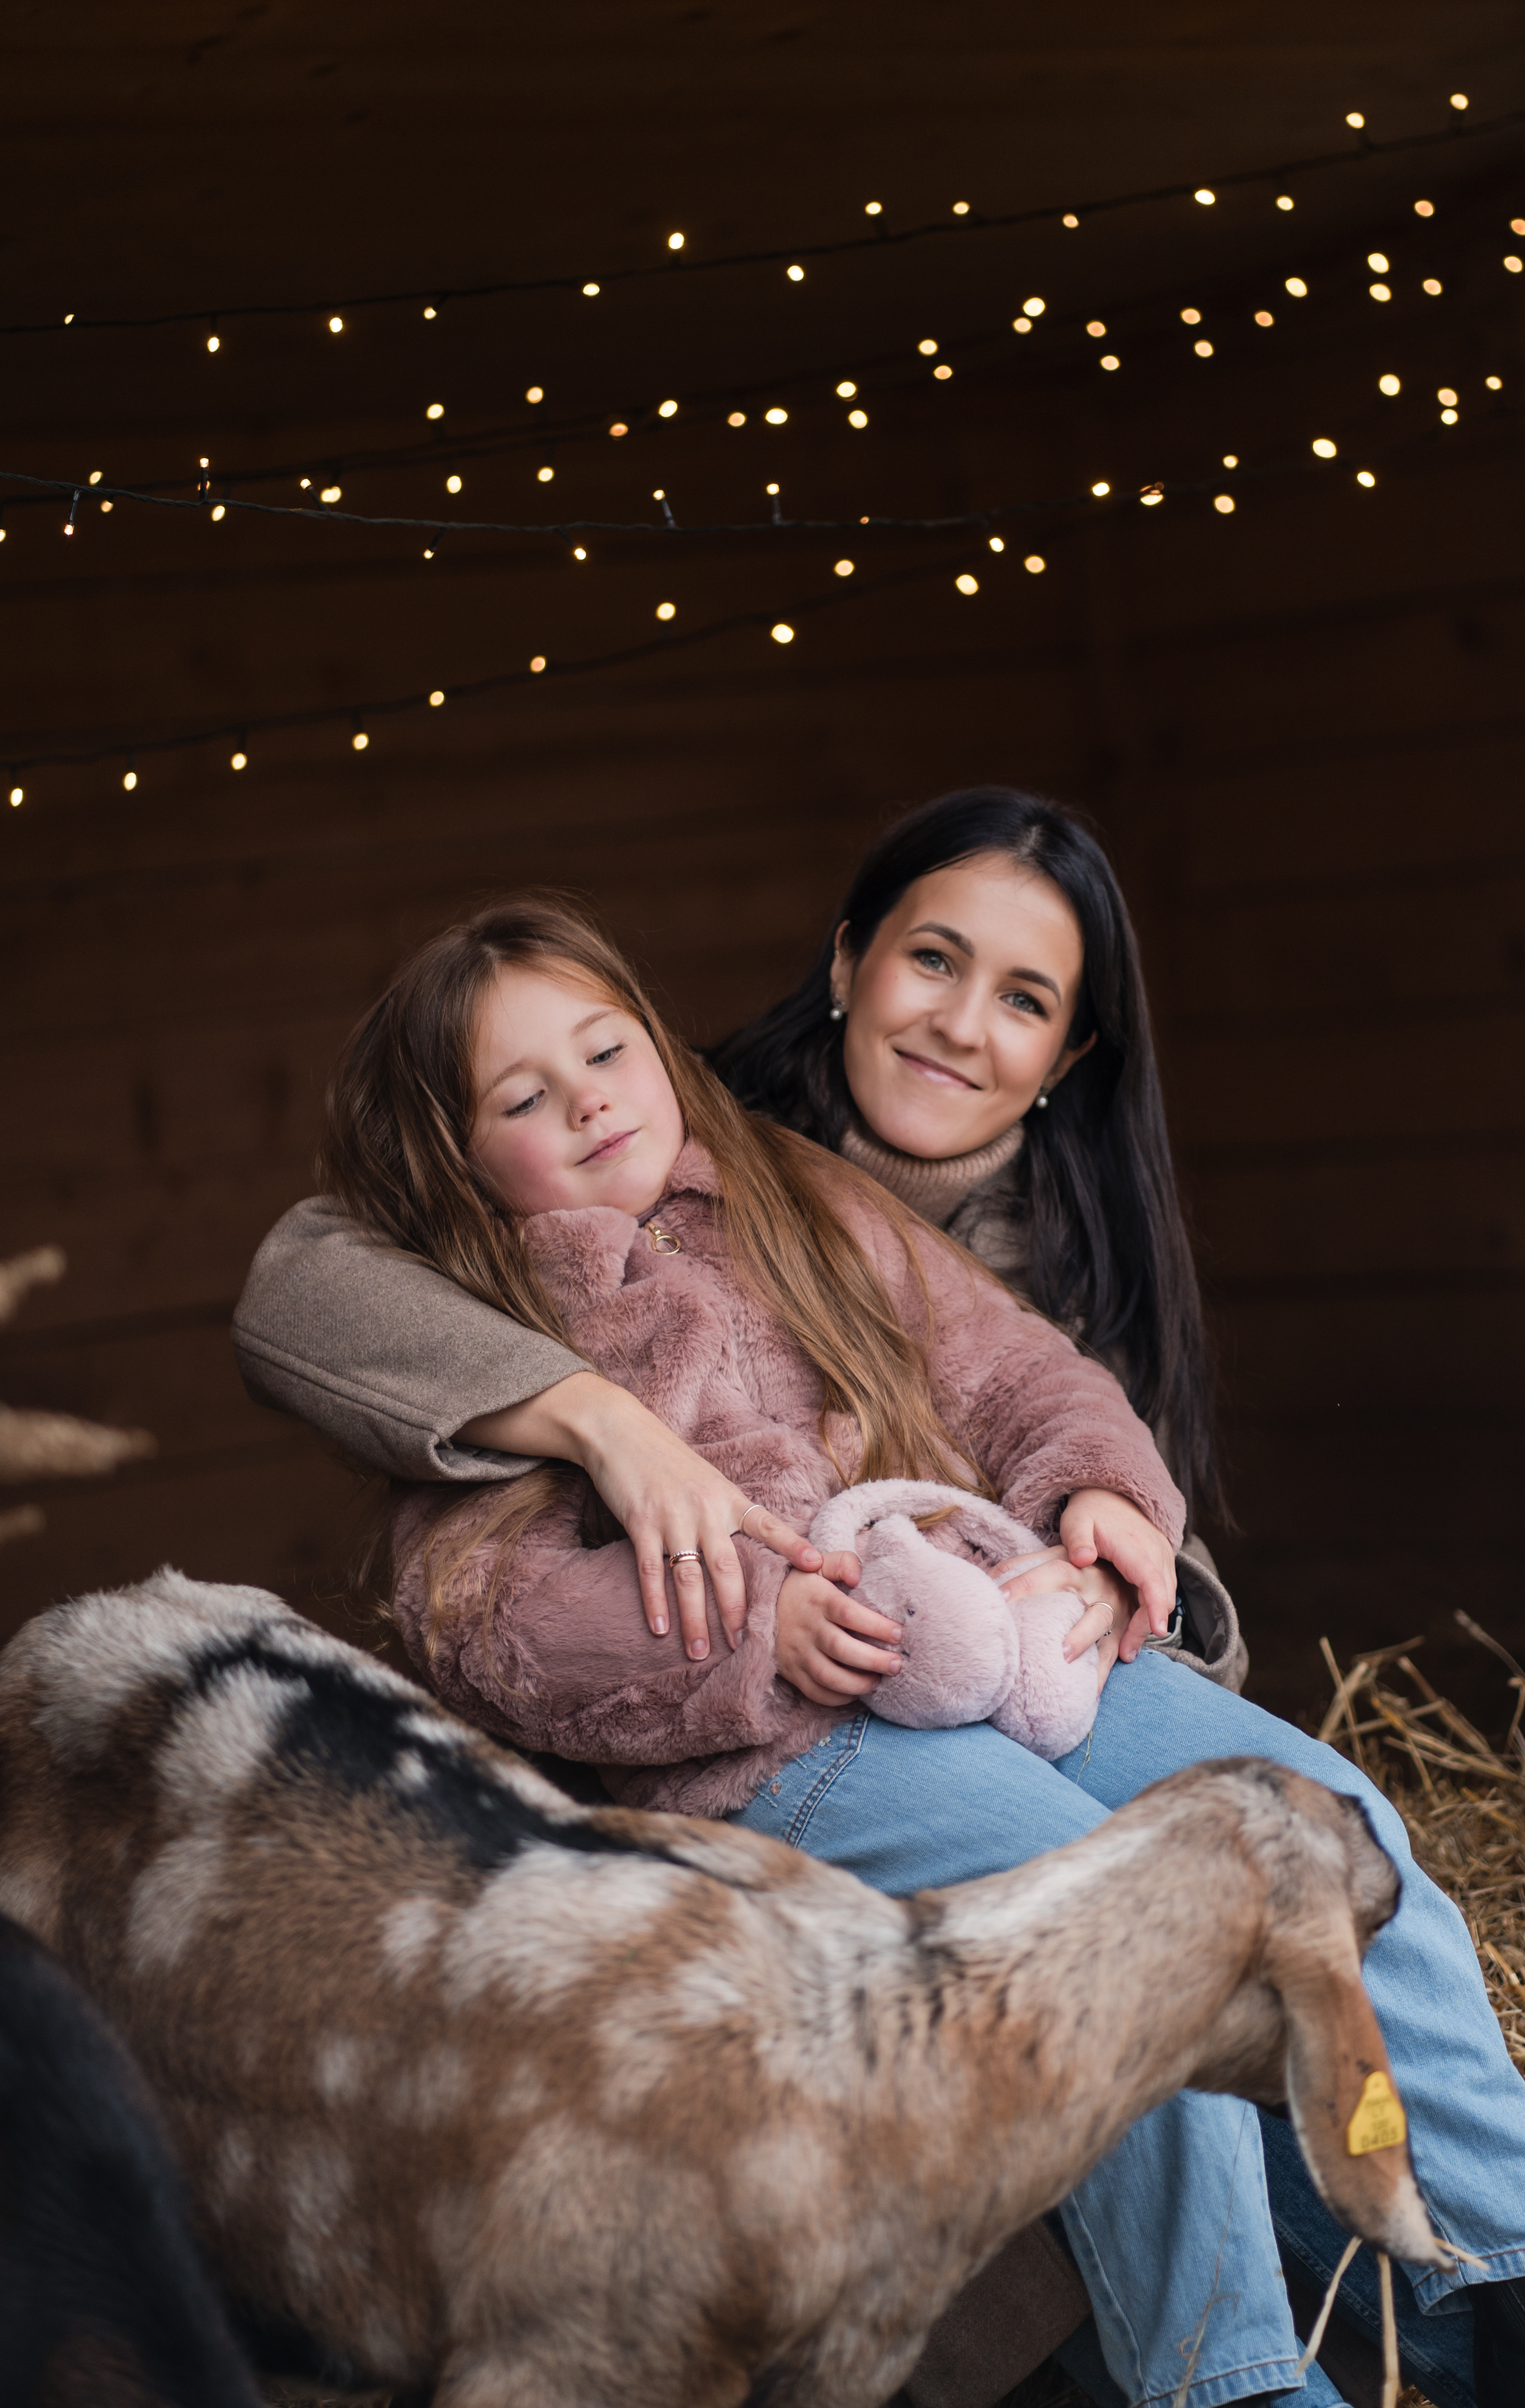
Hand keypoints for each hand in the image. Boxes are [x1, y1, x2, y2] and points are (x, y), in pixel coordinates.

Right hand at [456, 1373, 821, 1659]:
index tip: (819, 1566)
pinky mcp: (640, 1523)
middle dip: (736, 1610)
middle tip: (745, 1645)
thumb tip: (754, 1545)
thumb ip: (728, 1511)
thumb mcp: (707, 1479)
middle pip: (727, 1568)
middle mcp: (705, 1509)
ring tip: (699, 1651)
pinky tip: (660, 1628)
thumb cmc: (668, 1460)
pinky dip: (655, 1602)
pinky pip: (652, 1570)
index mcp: (727, 1498)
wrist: (620, 1432)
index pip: (768, 1525)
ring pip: (689, 1578)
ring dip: (694, 1619)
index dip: (793, 1545)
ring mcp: (672, 1517)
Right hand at [775, 1553, 905, 1705]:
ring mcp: (797, 1652)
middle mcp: (806, 1627)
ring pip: (828, 1676)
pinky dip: (838, 1697)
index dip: (875, 1626)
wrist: (758, 1603)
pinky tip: (856, 1692)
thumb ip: (843, 1563)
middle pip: (841, 1649)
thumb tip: (857, 1577)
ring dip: (858, 1683)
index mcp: (817, 1599)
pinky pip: (815, 1692)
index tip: (897, 1633)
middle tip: (896, 1665)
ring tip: (879, 1681)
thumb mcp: (818, 1564)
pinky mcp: (791, 1671)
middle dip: (873, 1660)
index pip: (848, 1614)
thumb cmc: (801, 1585)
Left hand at [991, 1546, 1128, 1696]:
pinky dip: (1103, 1672)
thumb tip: (987, 1577)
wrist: (1131, 1554)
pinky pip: (1114, 1649)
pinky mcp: (1124, 1625)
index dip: (1024, 1582)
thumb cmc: (1081, 1558)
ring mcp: (1112, 1604)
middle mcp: (1095, 1582)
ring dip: (1083, 1638)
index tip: (999, 1597)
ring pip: (1100, 1620)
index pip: (1050, 1570)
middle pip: (1081, 1601)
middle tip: (1043, 1637)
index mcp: (1075, 1563)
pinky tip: (1090, 1691)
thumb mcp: (1056, 1552)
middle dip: (1055, 1610)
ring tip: (1064, 1658)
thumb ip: (1024, 1562)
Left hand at [1059, 1489, 1175, 1662]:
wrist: (1110, 1496)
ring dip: (1149, 1622)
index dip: (1155, 1607)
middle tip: (1126, 1652)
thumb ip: (1078, 1540)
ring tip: (1127, 1649)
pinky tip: (1132, 1630)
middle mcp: (1155, 1553)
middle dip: (1148, 1626)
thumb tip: (1082, 1559)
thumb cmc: (1090, 1512)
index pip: (1152, 1580)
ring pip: (1165, 1598)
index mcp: (1135, 1546)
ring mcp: (1161, 1560)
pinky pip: (1161, 1593)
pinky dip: (1150, 1612)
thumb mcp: (1076, 1521)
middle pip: (1162, 1597)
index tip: (1157, 1631)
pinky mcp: (1160, 1565)